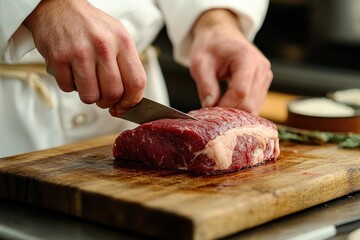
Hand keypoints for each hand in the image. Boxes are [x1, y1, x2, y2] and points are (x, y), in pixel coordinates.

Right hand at [24, 0, 145, 116]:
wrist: (58, 6)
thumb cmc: (90, 25)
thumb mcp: (117, 36)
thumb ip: (126, 65)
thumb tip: (129, 98)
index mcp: (123, 41)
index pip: (137, 82)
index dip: (131, 101)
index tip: (124, 106)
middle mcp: (103, 46)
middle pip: (113, 93)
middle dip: (108, 102)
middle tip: (103, 98)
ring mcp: (80, 52)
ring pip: (91, 96)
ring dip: (89, 96)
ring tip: (87, 82)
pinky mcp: (59, 57)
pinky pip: (68, 88)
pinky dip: (69, 86)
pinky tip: (71, 71)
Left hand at [189, 9, 271, 113]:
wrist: (221, 34)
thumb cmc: (210, 45)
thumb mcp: (200, 63)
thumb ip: (205, 85)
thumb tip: (209, 107)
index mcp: (246, 58)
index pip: (240, 92)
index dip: (224, 106)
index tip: (209, 110)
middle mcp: (261, 68)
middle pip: (250, 104)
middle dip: (230, 113)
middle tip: (212, 112)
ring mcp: (265, 77)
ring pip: (254, 108)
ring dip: (235, 113)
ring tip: (218, 106)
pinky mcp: (264, 85)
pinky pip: (254, 105)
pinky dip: (240, 109)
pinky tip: (226, 104)